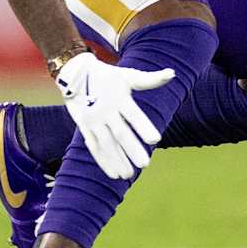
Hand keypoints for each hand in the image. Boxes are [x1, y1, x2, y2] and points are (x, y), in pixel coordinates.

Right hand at [54, 51, 174, 180]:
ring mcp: (93, 120)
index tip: (155, 139)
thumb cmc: (108, 76)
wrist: (73, 72)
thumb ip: (150, 79)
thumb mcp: (128, 76)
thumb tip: (172, 74)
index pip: (133, 114)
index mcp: (119, 98)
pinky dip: (103, 161)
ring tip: (129, 175)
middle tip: (145, 163)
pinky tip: (114, 174)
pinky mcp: (83, 127)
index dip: (143, 126)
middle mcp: (105, 110)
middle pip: (120, 133)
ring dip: (117, 160)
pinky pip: (93, 147)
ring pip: (106, 144)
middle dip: (131, 149)